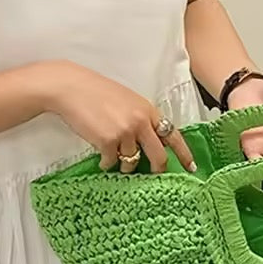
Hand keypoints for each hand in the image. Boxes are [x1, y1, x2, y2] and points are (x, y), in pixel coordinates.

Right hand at [40, 61, 194, 173]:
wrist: (71, 87)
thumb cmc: (97, 92)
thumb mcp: (129, 101)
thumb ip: (142, 119)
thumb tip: (151, 141)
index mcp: (149, 111)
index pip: (173, 135)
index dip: (183, 154)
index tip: (191, 167)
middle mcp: (141, 122)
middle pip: (159, 156)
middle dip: (157, 170)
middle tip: (153, 175)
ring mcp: (125, 132)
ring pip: (132, 162)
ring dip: (125, 166)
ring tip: (115, 158)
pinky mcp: (107, 141)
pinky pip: (111, 162)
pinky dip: (106, 163)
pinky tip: (101, 157)